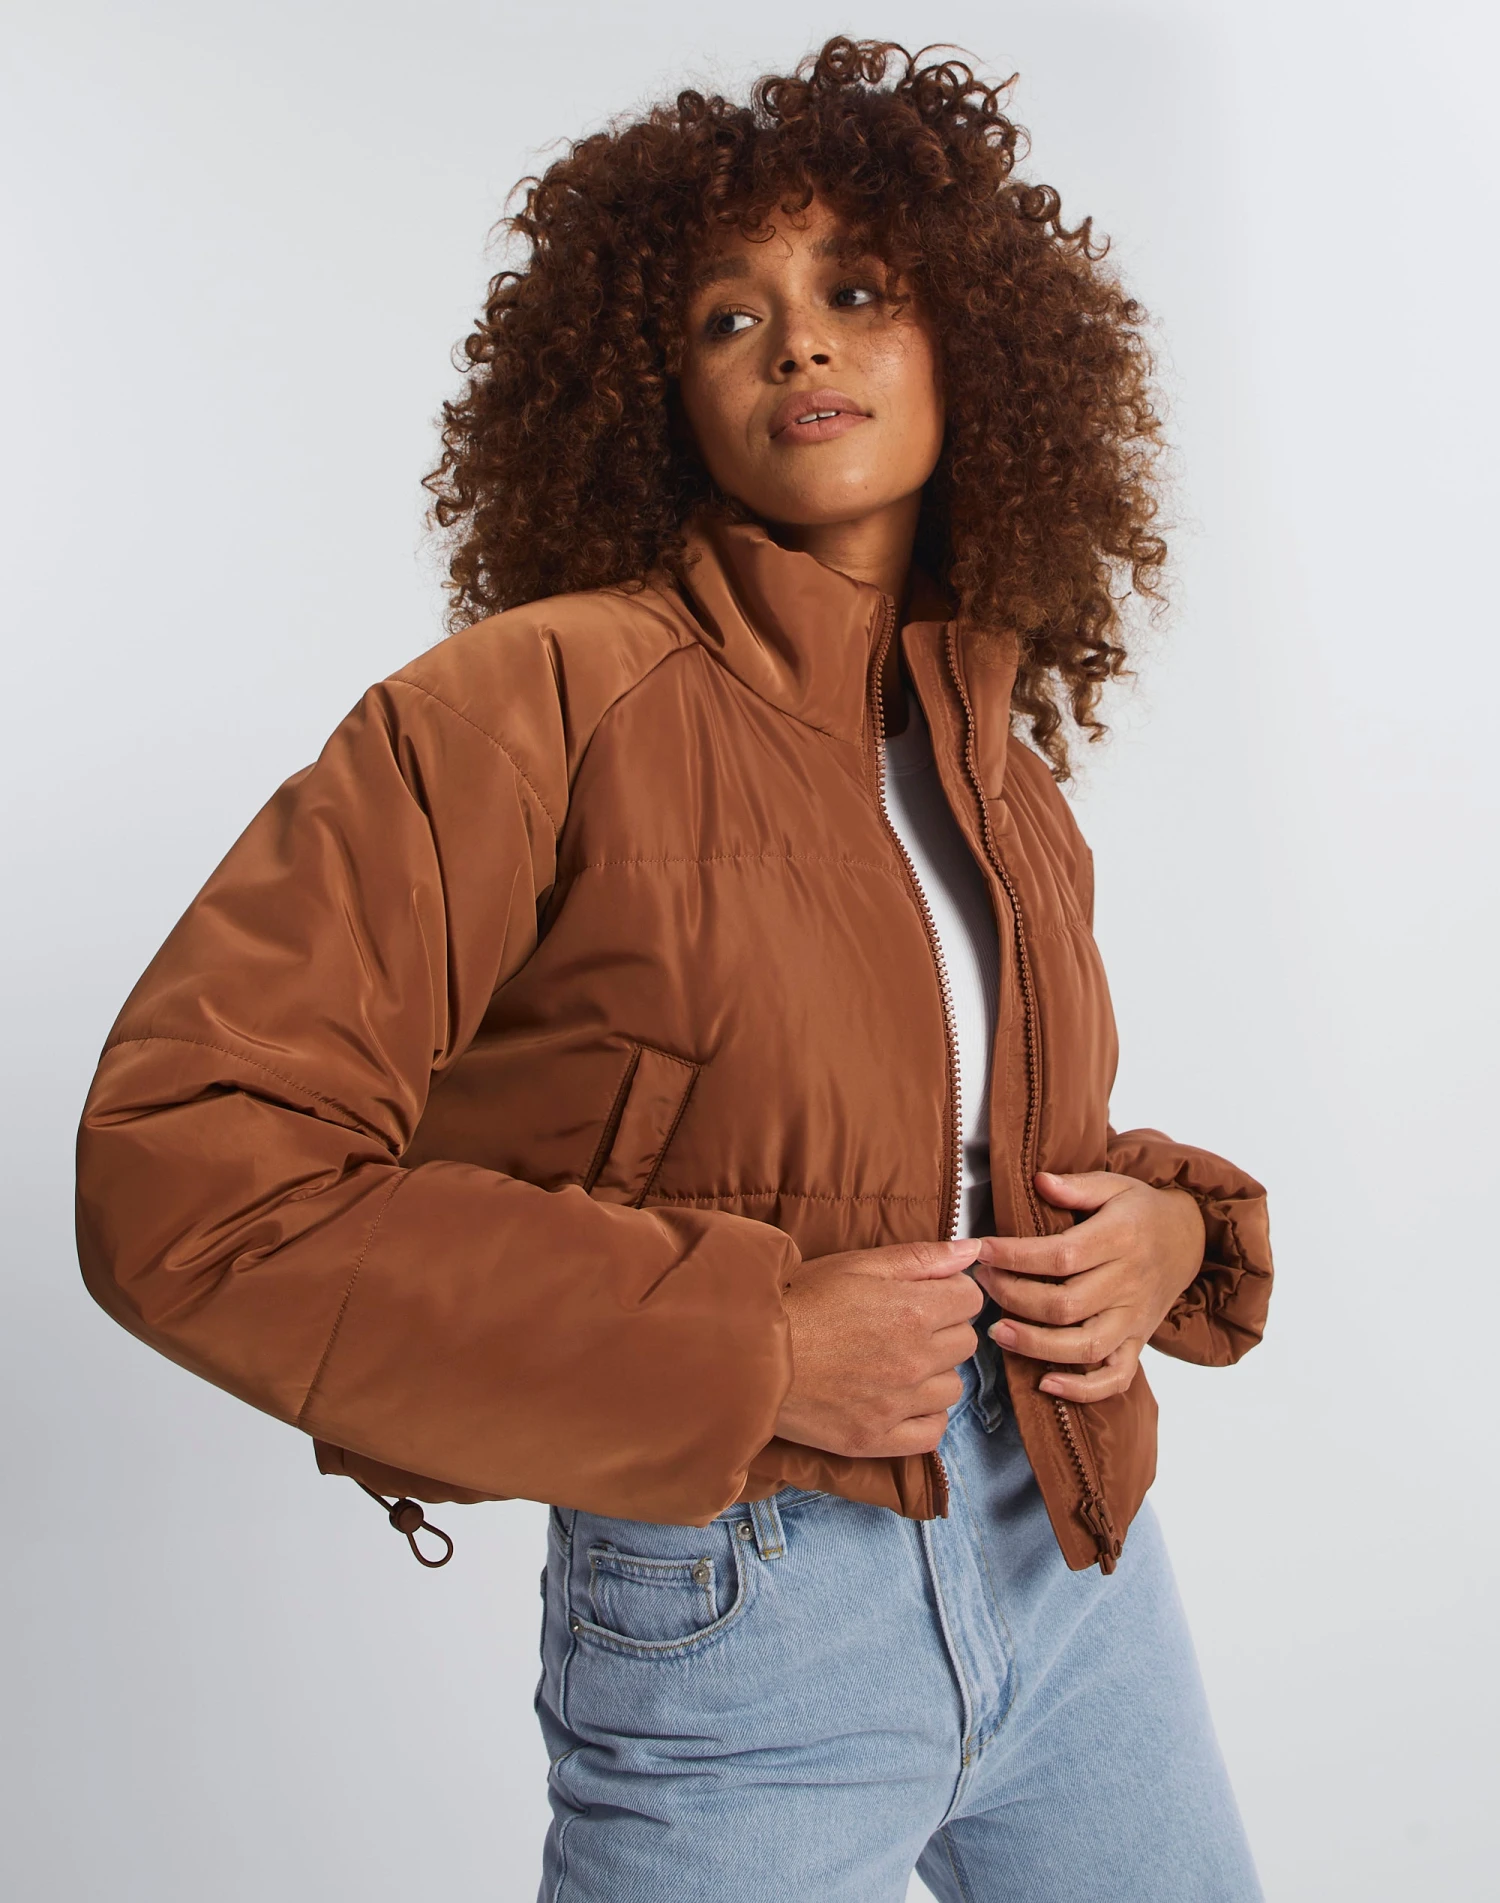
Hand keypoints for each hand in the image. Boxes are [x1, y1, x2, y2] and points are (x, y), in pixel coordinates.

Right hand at [774, 1239, 983, 1457]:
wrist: (746, 1352)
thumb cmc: (799, 1301)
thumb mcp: (857, 1265)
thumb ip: (920, 1258)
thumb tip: (973, 1250)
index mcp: (912, 1310)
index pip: (970, 1299)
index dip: (949, 1293)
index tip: (924, 1296)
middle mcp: (914, 1359)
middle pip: (965, 1342)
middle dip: (942, 1330)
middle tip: (902, 1327)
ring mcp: (897, 1404)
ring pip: (952, 1388)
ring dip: (933, 1374)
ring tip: (896, 1364)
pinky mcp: (877, 1438)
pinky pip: (932, 1432)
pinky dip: (923, 1416)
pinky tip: (899, 1401)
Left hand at [976, 1171, 1204, 1402]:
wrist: (1191, 1239)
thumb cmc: (1142, 1211)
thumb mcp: (1116, 1184)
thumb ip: (1078, 1185)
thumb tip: (1039, 1180)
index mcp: (1121, 1239)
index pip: (1061, 1255)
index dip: (1016, 1256)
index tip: (981, 1251)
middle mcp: (1129, 1283)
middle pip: (1066, 1305)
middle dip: (1014, 1298)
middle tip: (982, 1285)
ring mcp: (1134, 1319)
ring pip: (1085, 1346)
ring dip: (1037, 1346)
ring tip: (998, 1333)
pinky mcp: (1138, 1343)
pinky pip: (1116, 1377)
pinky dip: (1083, 1390)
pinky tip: (1046, 1383)